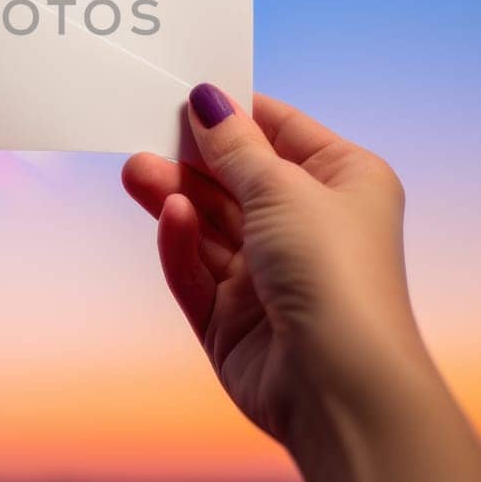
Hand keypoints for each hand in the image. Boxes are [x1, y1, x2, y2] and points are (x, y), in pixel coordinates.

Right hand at [122, 84, 480, 481]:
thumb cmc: (335, 275)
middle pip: (236, 180)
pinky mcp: (234, 319)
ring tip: (136, 172)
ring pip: (210, 226)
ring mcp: (269, 276)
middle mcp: (309, 227)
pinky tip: (171, 217)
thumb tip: (208, 100)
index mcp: (344, 184)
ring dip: (176, 197)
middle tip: (145, 135)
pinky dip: (183, 245)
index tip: (183, 94)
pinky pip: (198, 272)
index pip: (280, 132)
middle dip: (192, 159)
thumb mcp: (283, 189)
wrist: (340, 387)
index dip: (234, 114)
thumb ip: (235, 147)